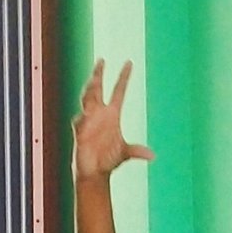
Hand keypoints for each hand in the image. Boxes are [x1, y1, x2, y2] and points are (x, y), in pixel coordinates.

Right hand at [73, 60, 155, 181]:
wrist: (94, 172)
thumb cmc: (108, 160)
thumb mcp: (124, 153)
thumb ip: (136, 151)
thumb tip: (152, 156)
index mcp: (113, 114)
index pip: (119, 90)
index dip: (124, 77)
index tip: (129, 62)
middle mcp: (100, 113)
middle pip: (98, 88)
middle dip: (99, 75)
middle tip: (102, 60)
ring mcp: (89, 120)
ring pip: (87, 98)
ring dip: (90, 89)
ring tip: (94, 80)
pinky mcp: (80, 129)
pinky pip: (79, 120)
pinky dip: (81, 118)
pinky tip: (84, 116)